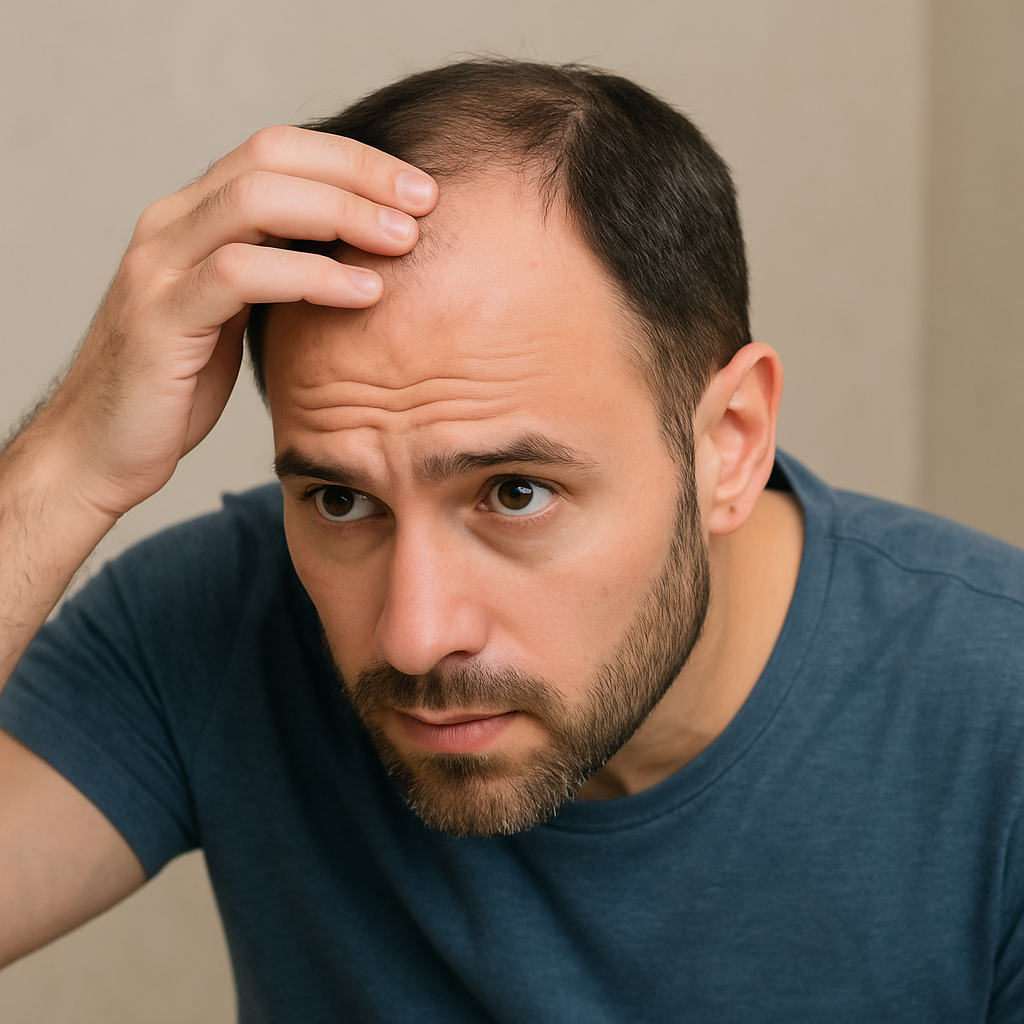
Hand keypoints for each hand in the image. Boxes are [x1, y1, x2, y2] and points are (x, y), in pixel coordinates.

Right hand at [40, 125, 437, 519]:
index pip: (278, 151)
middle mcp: (170, 223)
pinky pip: (241, 274)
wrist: (100, 447)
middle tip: (424, 202)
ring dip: (342, 215)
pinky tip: (363, 293)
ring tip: (404, 243)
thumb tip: (357, 255)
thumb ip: (277, 273)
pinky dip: (310, 276)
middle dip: (358, 173)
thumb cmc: (179, 385)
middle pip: (271, 158)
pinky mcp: (160, 316)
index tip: (417, 188)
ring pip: (255, 201)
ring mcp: (159, 265)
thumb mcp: (236, 315)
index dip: (353, 158)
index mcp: (193, 216)